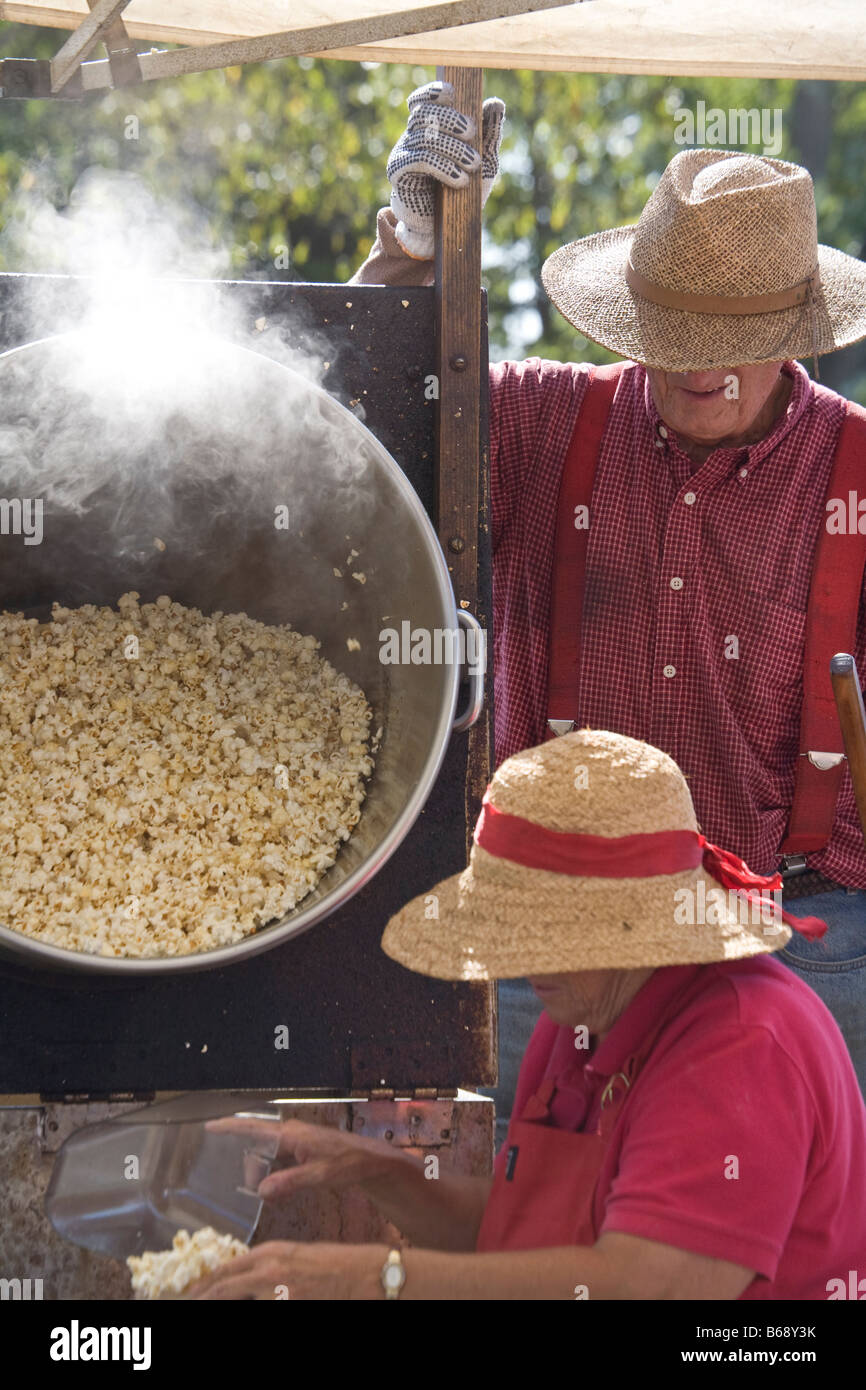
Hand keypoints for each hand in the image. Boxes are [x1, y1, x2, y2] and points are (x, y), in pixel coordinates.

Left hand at [186, 1240, 388, 1300]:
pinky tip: (251, 1306)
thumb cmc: (336, 1264)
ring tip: (202, 1306)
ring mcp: (278, 1292)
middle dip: (200, 1299)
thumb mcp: (296, 1257)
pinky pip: (260, 1308)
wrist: (365, 1274)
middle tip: (185, 1304)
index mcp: (269, 1252)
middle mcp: (268, 1270)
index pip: (224, 1271)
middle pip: (221, 1289)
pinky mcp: (291, 1305)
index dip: (201, 1286)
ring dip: (220, 1304)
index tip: (186, 1296)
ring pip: (235, 1299)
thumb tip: (245, 1280)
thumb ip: (268, 1267)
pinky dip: (251, 1308)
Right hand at [205, 1116, 390, 1201]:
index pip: (254, 1127)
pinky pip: (277, 1160)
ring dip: (260, 1170)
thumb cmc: (349, 1163)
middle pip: (256, 1144)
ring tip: (259, 1189)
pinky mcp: (302, 1151)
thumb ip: (290, 1183)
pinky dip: (271, 1172)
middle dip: (246, 1162)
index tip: (209, 1126)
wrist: (371, 1162)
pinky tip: (272, 1187)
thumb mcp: (319, 1176)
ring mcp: (296, 1142)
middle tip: (245, 1181)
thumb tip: (261, 1191)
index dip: (230, 1127)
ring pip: (267, 1154)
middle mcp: (291, 1134)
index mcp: (292, 1134)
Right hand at [386, 80, 505, 258]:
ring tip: (473, 164)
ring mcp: (403, 152)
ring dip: (453, 148)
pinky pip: (419, 159)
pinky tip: (459, 181)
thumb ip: (489, 134)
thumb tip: (496, 103)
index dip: (433, 92)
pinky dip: (443, 167)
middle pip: (425, 113)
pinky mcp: (398, 172)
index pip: (423, 100)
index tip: (452, 94)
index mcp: (430, 127)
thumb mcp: (483, 161)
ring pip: (424, 136)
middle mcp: (412, 135)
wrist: (444, 229)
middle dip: (451, 119)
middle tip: (471, 133)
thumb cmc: (462, 192)